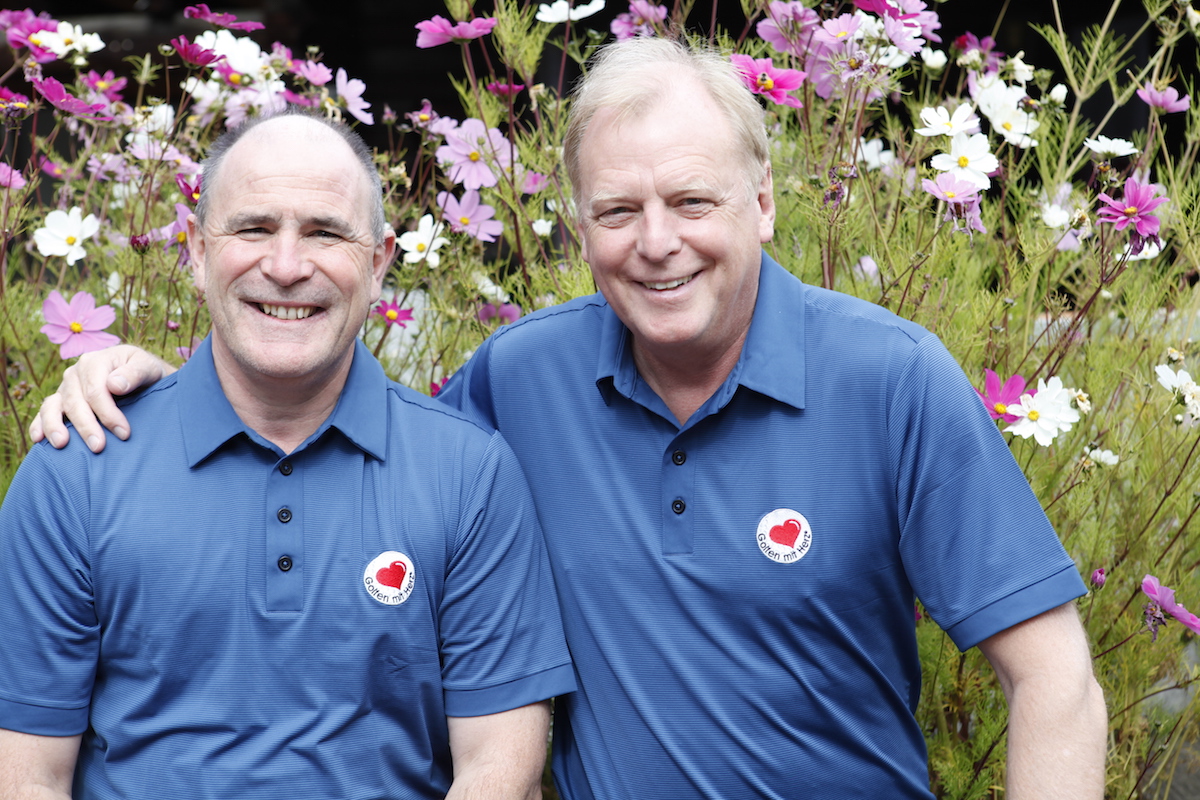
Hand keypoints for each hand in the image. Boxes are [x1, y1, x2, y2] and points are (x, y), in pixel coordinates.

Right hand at [29, 345, 176, 452]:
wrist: (141, 374)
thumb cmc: (145, 371)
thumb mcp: (148, 367)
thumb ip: (134, 374)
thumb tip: (114, 385)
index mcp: (95, 361)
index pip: (96, 390)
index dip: (107, 413)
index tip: (123, 433)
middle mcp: (75, 373)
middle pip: (75, 401)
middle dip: (86, 425)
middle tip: (98, 447)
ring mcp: (66, 388)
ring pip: (53, 406)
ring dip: (55, 426)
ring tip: (61, 444)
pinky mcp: (61, 401)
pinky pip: (44, 412)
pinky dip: (39, 425)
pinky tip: (38, 439)